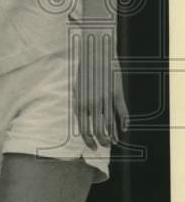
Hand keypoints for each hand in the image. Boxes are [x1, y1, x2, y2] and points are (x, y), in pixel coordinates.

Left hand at [73, 28, 129, 148]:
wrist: (94, 54)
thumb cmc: (84, 71)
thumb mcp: (77, 88)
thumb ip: (80, 104)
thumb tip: (82, 119)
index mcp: (79, 103)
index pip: (84, 129)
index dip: (88, 141)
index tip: (93, 147)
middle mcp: (91, 104)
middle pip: (97, 130)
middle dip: (101, 141)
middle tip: (104, 146)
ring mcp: (105, 100)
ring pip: (110, 124)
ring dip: (113, 135)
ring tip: (114, 142)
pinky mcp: (117, 94)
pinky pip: (122, 113)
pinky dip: (124, 123)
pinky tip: (125, 129)